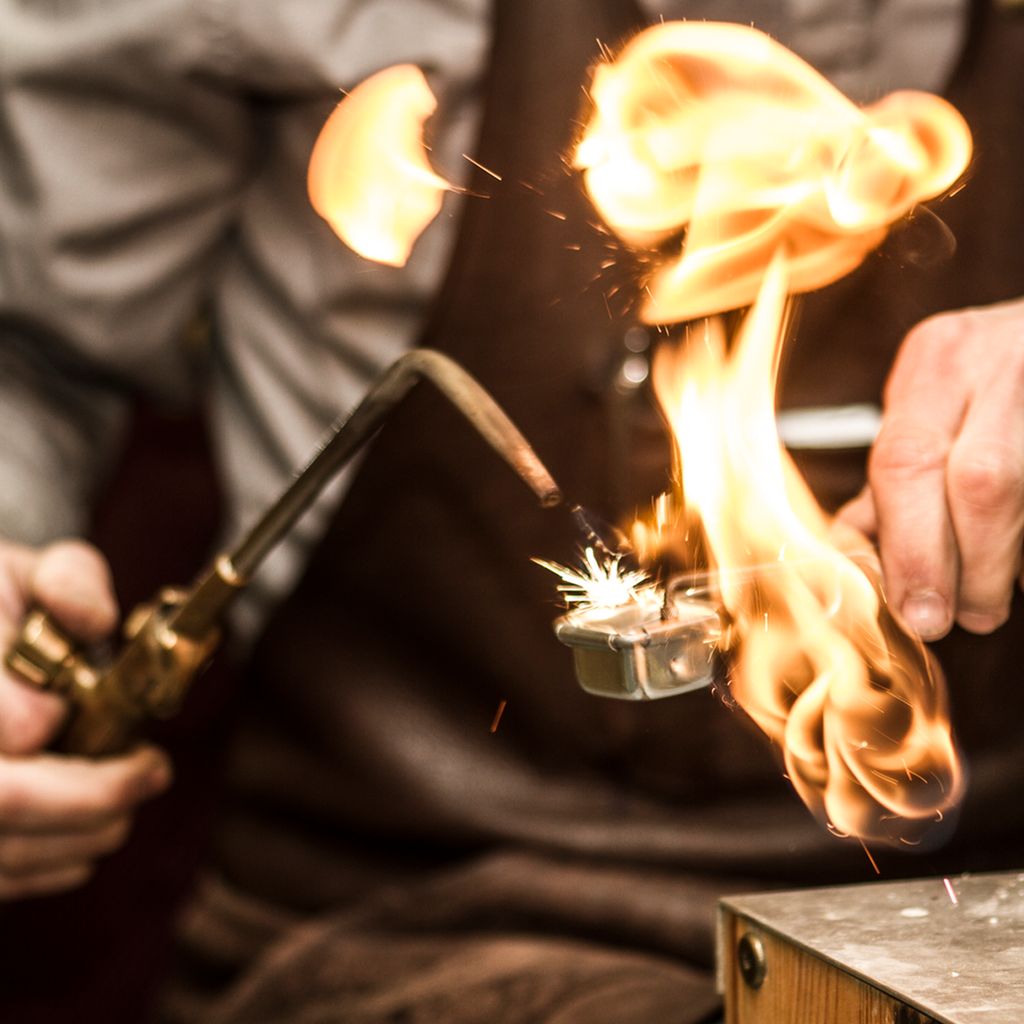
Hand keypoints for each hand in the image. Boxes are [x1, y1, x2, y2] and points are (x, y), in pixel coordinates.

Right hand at [0, 539, 170, 897]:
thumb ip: (67, 580)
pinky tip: (87, 833)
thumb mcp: (20, 571)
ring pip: (0, 856)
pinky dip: (49, 863)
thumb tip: (94, 621)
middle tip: (153, 771)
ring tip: (131, 795)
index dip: (39, 734)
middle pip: (2, 804)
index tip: (111, 736)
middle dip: (92, 799)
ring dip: (82, 835)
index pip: (0, 736)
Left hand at [839, 298, 1023, 639]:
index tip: (916, 610)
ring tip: (991, 595)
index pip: (906, 461)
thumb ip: (894, 480)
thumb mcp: (929, 409)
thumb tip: (854, 556)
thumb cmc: (985, 382)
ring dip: (1005, 566)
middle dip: (967, 567)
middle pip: (980, 484)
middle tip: (964, 616)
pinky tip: (1016, 563)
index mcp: (937, 361)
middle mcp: (1000, 362)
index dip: (909, 548)